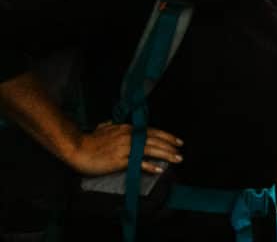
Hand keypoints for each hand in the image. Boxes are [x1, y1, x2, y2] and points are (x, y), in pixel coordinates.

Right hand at [64, 121, 183, 176]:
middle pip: (155, 140)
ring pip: (151, 149)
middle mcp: (130, 135)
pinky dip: (149, 165)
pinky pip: (138, 162)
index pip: (152, 131)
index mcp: (128, 128)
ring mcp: (126, 147)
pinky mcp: (120, 160)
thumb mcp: (105, 128)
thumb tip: (112, 124)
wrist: (78, 148)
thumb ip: (113, 126)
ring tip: (176, 159)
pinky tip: (158, 169)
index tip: (177, 140)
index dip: (166, 135)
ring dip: (165, 154)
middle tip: (181, 151)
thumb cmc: (90, 140)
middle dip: (170, 145)